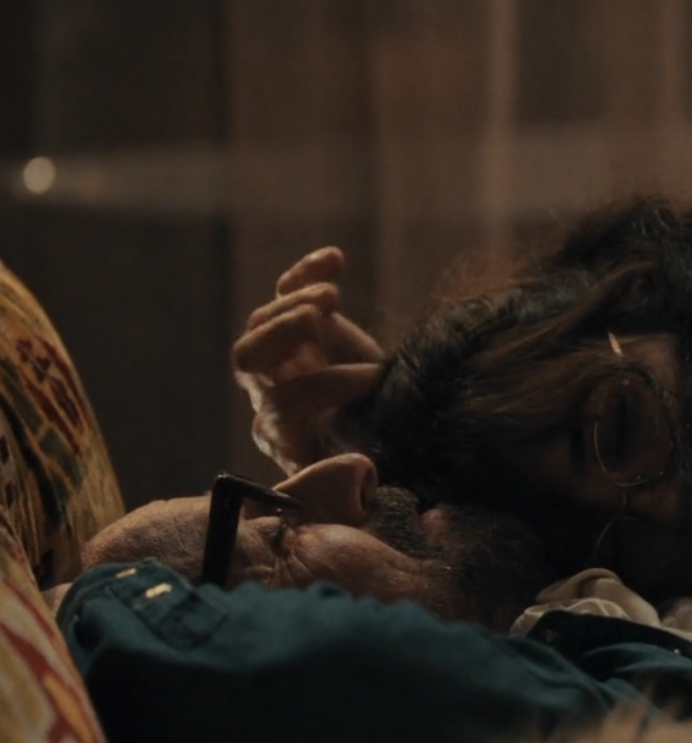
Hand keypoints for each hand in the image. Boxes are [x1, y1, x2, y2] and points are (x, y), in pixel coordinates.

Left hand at [232, 247, 384, 474]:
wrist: (393, 430)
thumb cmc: (384, 458)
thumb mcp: (370, 476)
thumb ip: (352, 484)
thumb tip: (358, 478)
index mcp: (288, 438)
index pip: (281, 409)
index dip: (321, 390)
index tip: (371, 381)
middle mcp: (274, 396)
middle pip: (247, 358)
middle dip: (279, 337)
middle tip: (318, 324)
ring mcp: (285, 357)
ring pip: (261, 320)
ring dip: (295, 303)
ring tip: (333, 299)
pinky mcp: (304, 326)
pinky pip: (289, 291)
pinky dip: (307, 273)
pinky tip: (335, 259)